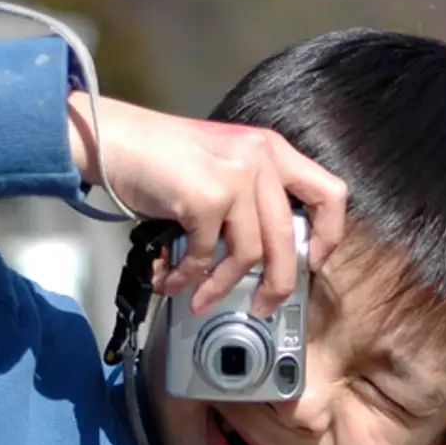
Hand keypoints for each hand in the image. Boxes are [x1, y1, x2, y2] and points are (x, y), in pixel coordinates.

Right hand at [67, 94, 347, 317]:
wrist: (115, 139)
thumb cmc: (162, 155)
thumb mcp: (223, 163)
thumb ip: (251, 197)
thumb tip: (269, 255)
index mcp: (272, 149)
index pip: (330, 193)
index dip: (328, 235)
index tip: (312, 261)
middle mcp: (261, 158)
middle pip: (289, 237)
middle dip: (277, 284)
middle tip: (263, 305)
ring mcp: (236, 175)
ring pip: (250, 253)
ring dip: (224, 285)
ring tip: (204, 298)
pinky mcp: (207, 196)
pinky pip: (207, 255)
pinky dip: (189, 276)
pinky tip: (174, 279)